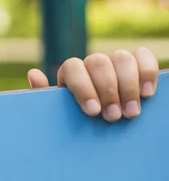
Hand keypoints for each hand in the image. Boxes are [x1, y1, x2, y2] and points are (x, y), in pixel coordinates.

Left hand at [27, 48, 158, 121]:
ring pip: (121, 57)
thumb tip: (33, 74)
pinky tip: (147, 94)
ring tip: (131, 113)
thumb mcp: (60, 112)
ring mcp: (115, 62)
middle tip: (113, 117)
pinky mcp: (138, 64)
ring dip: (128, 85)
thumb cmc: (78, 119)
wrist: (103, 124)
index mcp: (71, 73)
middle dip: (107, 90)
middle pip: (98, 62)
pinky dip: (147, 72)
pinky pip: (144, 56)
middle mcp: (93, 64)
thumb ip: (45, 96)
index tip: (93, 111)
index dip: (82, 87)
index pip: (72, 66)